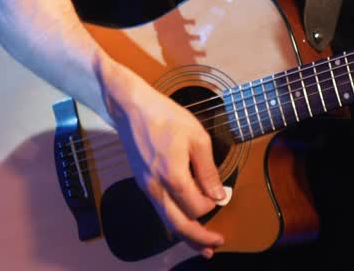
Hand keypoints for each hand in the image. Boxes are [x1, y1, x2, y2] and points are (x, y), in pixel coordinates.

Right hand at [96, 55, 227, 257]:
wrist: (131, 108)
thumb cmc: (166, 117)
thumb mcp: (197, 137)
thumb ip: (208, 170)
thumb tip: (219, 195)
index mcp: (172, 176)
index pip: (197, 207)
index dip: (212, 204)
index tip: (222, 194)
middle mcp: (156, 188)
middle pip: (178, 225)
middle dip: (199, 238)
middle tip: (216, 244)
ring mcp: (146, 188)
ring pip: (166, 221)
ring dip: (186, 236)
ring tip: (203, 246)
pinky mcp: (142, 184)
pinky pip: (160, 210)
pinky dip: (174, 222)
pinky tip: (183, 224)